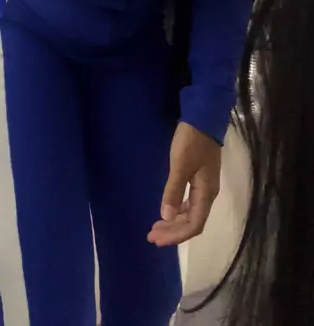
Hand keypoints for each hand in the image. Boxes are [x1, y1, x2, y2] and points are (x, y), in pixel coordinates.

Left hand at [148, 122, 221, 246]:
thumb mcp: (180, 164)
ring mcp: (205, 186)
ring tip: (156, 228)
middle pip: (192, 222)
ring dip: (174, 222)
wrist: (204, 118)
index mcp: (206, 193)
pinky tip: (168, 210)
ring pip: (191, 213)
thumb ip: (174, 190)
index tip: (158, 240)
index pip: (194, 225)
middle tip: (151, 237)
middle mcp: (208, 194)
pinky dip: (178, 210)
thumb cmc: (192, 141)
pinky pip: (190, 203)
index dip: (177, 236)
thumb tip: (166, 217)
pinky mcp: (200, 178)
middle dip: (172, 232)